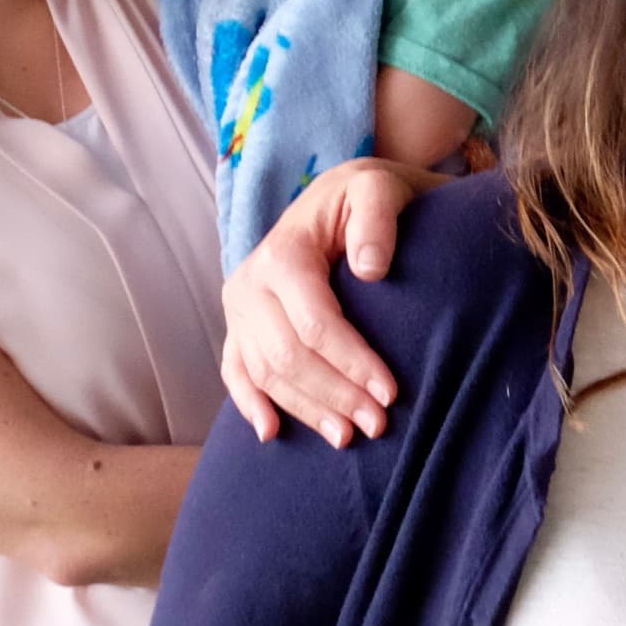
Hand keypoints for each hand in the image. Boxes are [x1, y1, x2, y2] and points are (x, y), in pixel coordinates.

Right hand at [218, 159, 423, 444]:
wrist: (339, 194)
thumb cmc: (366, 196)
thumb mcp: (378, 189)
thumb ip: (377, 218)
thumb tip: (370, 269)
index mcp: (282, 255)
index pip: (315, 324)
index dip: (351, 362)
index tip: (391, 392)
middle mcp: (250, 284)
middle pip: (287, 356)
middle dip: (333, 395)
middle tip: (378, 425)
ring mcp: (240, 308)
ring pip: (264, 373)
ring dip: (304, 410)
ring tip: (347, 436)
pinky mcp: (240, 325)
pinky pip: (235, 371)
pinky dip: (250, 403)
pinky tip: (271, 432)